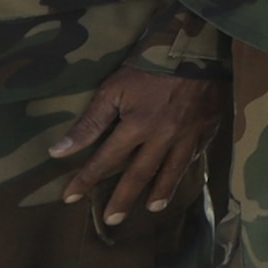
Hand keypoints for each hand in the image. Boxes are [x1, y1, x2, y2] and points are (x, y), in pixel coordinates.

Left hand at [49, 69, 222, 225]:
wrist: (198, 46)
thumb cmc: (151, 66)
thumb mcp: (115, 88)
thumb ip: (90, 122)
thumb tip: (58, 151)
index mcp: (137, 127)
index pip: (105, 162)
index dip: (85, 180)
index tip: (69, 198)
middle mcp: (163, 137)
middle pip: (139, 175)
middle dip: (122, 199)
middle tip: (112, 220)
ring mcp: (189, 134)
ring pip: (172, 171)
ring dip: (160, 192)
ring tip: (151, 208)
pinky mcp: (209, 127)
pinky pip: (195, 154)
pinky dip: (186, 169)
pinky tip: (180, 176)